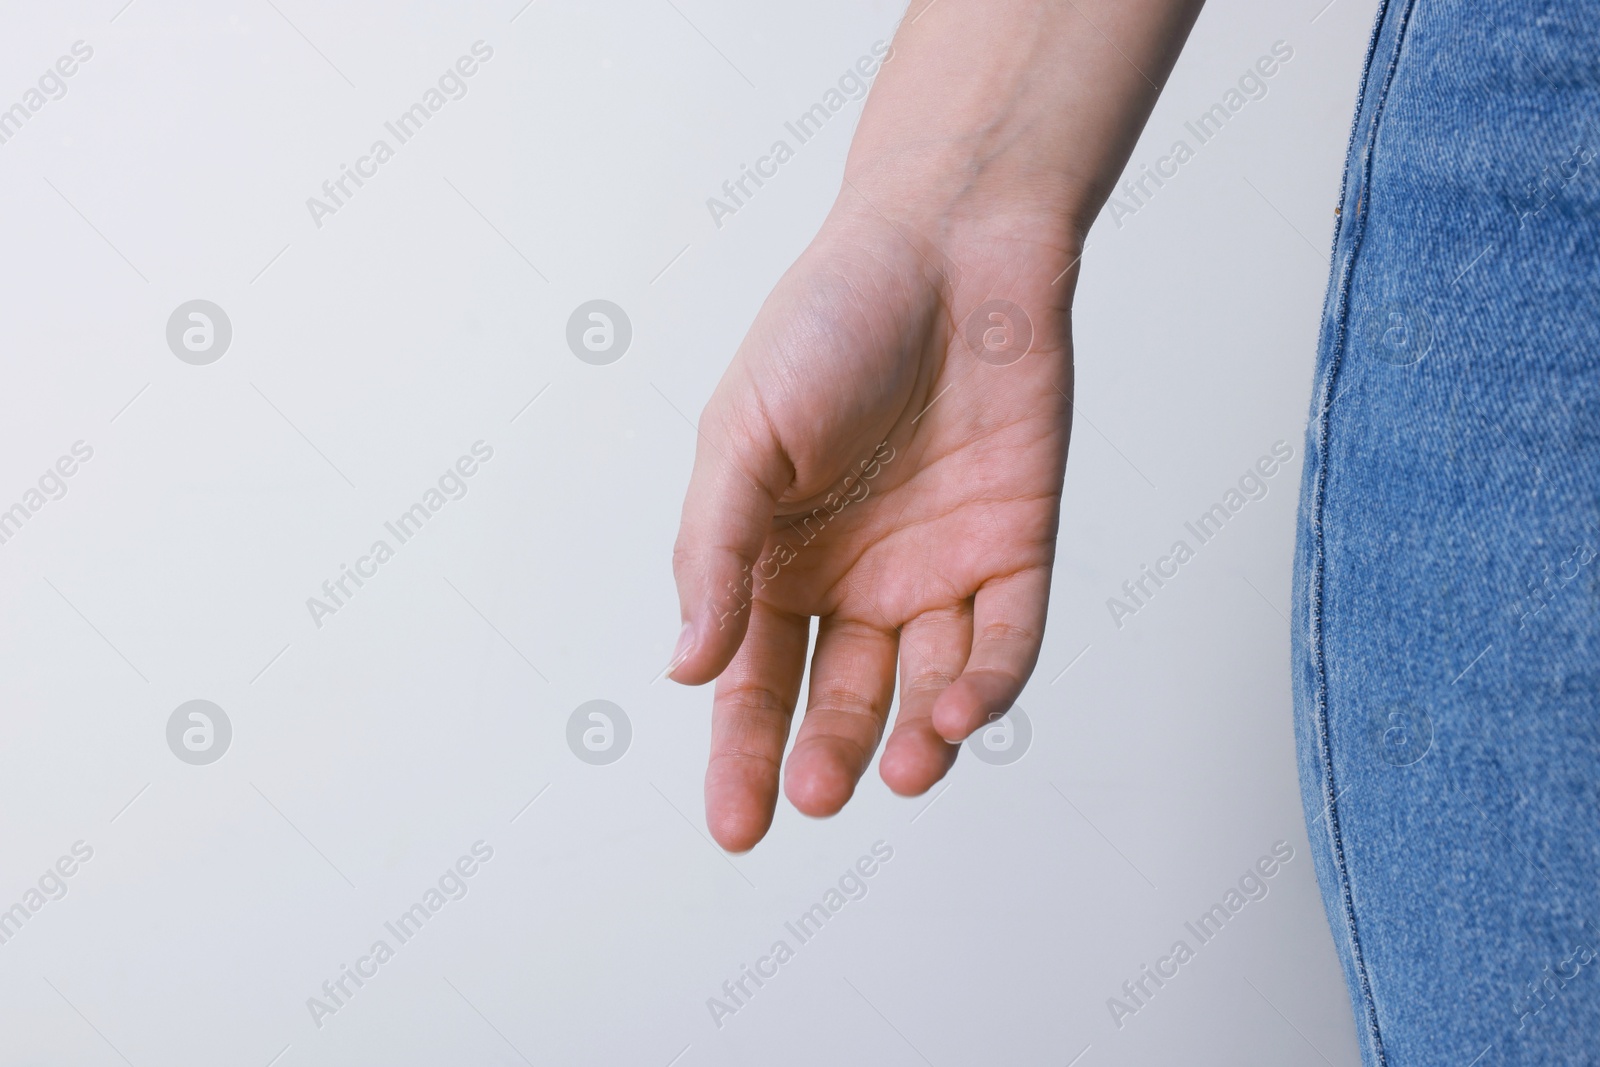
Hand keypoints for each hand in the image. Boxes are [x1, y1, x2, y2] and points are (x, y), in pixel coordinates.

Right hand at [667, 0, 1202, 849]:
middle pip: (837, 696)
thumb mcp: (741, 437)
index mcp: (775, 555)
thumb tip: (688, 668)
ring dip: (914, 739)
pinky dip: (985, 684)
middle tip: (811, 798)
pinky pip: (1004, 638)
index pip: (754, 680)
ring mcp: (936, 566)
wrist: (950, 244)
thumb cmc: (829, 323)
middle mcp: (854, 575)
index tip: (736, 828)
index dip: (741, 756)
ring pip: (926, 685)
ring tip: (904, 768)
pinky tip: (957, 710)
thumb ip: (714, 555)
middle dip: (823, 755)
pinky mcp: (1013, 546)